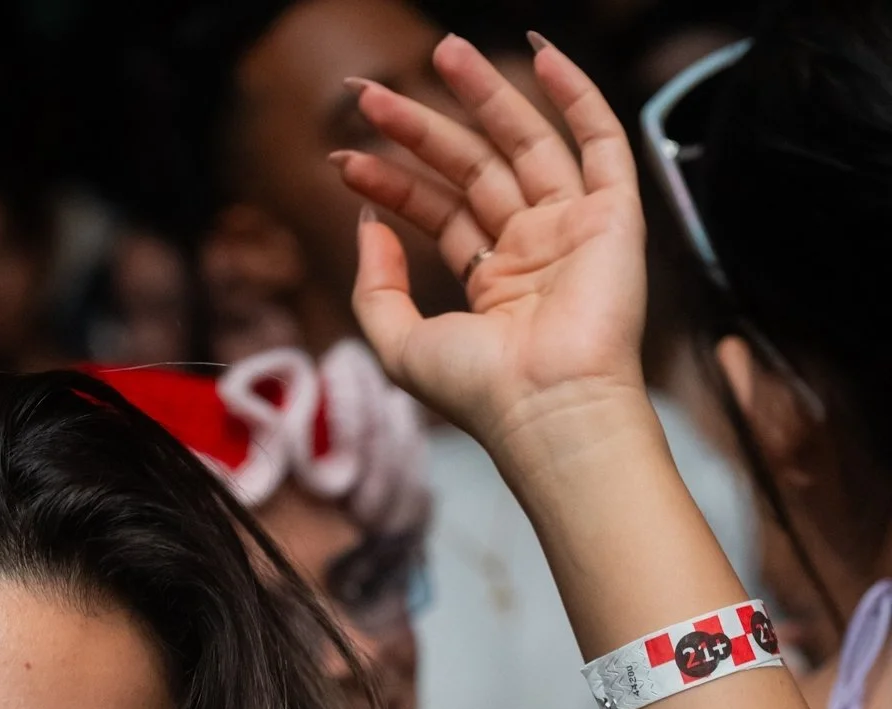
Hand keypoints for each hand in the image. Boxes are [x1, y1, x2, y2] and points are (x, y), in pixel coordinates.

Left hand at [333, 35, 647, 469]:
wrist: (547, 409)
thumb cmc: (481, 392)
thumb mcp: (401, 345)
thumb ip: (376, 289)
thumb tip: (366, 225)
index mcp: (494, 283)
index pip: (439, 214)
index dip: (392, 183)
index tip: (343, 160)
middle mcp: (536, 251)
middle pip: (474, 168)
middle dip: (422, 129)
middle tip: (370, 94)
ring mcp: (575, 230)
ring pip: (527, 142)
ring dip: (485, 94)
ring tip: (441, 49)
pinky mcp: (614, 217)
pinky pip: (600, 140)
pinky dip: (575, 94)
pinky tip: (538, 54)